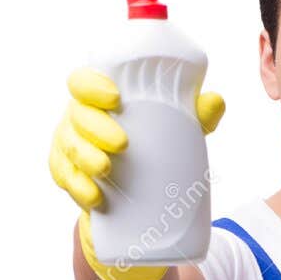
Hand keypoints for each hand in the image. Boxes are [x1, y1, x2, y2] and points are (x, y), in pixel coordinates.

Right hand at [50, 68, 224, 279]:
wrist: (135, 189)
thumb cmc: (154, 142)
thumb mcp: (177, 130)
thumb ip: (197, 115)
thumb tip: (216, 101)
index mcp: (98, 98)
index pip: (82, 82)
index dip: (91, 86)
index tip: (114, 97)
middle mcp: (78, 118)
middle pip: (76, 116)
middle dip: (95, 128)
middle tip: (122, 143)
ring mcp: (69, 146)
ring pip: (67, 148)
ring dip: (84, 158)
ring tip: (106, 169)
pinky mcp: (67, 174)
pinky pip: (64, 179)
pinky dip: (79, 188)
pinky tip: (94, 197)